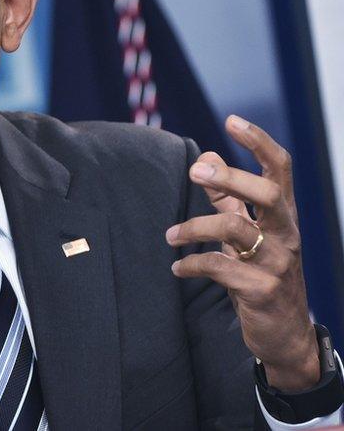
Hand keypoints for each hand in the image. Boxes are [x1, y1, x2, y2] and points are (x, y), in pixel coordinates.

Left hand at [166, 115, 318, 392]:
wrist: (284, 335)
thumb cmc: (262, 274)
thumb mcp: (247, 232)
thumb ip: (228, 197)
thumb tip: (208, 156)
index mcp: (282, 216)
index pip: (280, 169)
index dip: (259, 142)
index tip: (232, 119)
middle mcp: (286, 235)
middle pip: (268, 193)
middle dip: (231, 177)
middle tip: (194, 171)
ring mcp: (277, 263)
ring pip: (238, 230)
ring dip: (195, 228)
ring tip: (169, 237)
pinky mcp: (261, 290)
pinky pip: (221, 268)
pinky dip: (192, 265)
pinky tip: (177, 269)